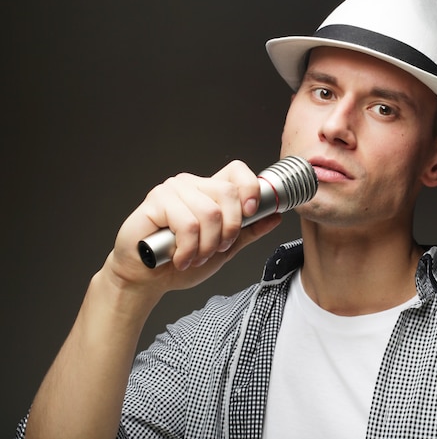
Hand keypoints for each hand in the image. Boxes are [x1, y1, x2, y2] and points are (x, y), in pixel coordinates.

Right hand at [104, 160, 281, 298]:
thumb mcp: (224, 249)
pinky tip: (180, 258)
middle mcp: (192, 185)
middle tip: (216, 250)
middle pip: (228, 192)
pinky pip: (187, 224)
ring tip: (194, 258)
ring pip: (209, 213)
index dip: (250, 188)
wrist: (147, 280)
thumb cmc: (181, 262)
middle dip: (229, 230)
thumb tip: (274, 216)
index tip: (253, 212)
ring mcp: (173, 190)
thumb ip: (248, 232)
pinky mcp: (155, 202)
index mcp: (209, 192)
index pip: (237, 171)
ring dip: (206, 245)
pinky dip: (188, 249)